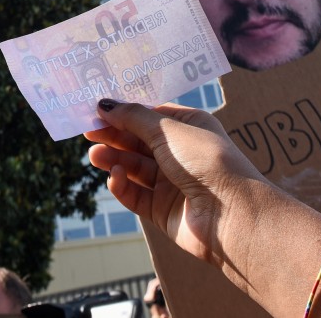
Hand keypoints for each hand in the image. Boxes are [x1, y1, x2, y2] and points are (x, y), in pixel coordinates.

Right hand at [86, 101, 266, 276]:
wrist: (233, 215)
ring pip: (134, 167)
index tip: (97, 107)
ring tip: (95, 154)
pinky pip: (136, 194)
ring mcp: (172, 183)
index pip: (150, 115)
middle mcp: (181, 153)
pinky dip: (122, 185)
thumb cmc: (208, 161)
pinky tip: (114, 176)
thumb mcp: (168, 131)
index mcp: (189, 127)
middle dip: (114, 135)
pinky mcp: (163, 210)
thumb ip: (134, 118)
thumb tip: (105, 104)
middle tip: (87, 131)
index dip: (125, 111)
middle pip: (138, 141)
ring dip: (114, 159)